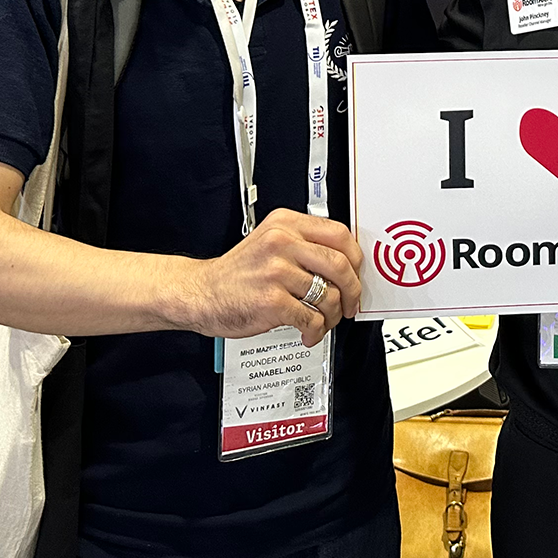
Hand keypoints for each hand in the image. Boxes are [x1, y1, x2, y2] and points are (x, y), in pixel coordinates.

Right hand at [176, 209, 363, 347]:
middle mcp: (282, 243)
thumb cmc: (237, 272)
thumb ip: (304, 244)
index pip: (340, 234)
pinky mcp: (272, 301)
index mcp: (285, 224)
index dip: (356, 258)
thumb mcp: (269, 241)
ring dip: (332, 316)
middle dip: (352, 290)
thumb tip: (345, 263)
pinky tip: (308, 332)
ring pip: (328, 295)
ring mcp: (276, 272)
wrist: (200, 293)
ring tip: (323, 321)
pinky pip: (311, 318)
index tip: (356, 274)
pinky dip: (315, 330)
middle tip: (349, 303)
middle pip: (341, 264)